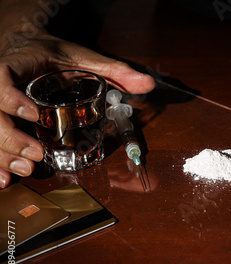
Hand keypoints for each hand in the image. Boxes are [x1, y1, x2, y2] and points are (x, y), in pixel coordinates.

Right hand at [0, 32, 155, 187]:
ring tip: (25, 171)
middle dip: (10, 137)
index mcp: (18, 65)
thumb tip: (147, 83)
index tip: (33, 113)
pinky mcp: (1, 119)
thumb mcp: (82, 56)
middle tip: (35, 155)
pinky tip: (4, 181)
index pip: (2, 78)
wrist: (27, 47)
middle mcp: (0, 85)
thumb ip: (114, 70)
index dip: (11, 97)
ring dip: (3, 153)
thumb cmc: (52, 54)